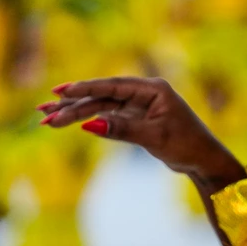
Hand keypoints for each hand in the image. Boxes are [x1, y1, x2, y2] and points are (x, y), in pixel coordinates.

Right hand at [39, 77, 246, 245]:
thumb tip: (89, 125)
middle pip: (103, 96)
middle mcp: (145, 92)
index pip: (113, 86)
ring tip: (47, 119)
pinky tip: (70, 121)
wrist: (202, 159)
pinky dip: (89, 120)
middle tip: (44, 112)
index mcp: (153, 89)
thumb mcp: (154, 137)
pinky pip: (108, 116)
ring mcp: (140, 104)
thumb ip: (122, 129)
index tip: (60, 92)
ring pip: (102, 106)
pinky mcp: (137, 117)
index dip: (85, 88)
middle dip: (73, 104)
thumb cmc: (186, 145)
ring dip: (76, 112)